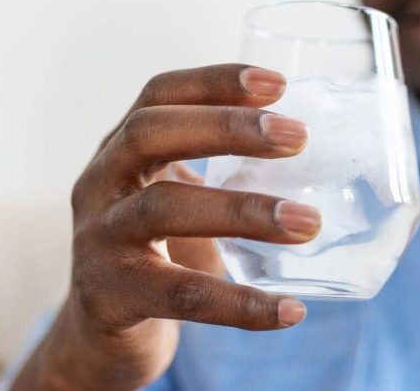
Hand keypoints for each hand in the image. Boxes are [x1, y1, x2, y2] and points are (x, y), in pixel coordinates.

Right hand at [13, 64, 320, 389]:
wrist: (101, 338)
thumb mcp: (177, 199)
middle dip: (227, 128)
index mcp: (120, 151)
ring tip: (307, 223)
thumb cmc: (155, 255)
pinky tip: (288, 310)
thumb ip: (223, 173)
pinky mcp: (109, 296)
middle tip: (298, 137)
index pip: (159, 95)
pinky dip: (239, 304)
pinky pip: (180, 295)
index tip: (278, 83)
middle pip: (150, 134)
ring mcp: (97, 239)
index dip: (214, 81)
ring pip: (163, 209)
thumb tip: (321, 158)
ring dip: (243, 211)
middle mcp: (99, 184)